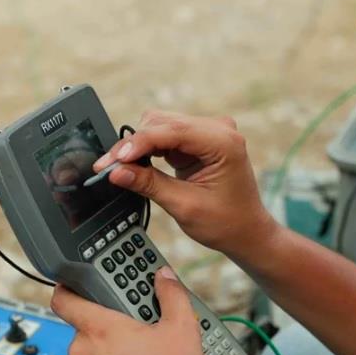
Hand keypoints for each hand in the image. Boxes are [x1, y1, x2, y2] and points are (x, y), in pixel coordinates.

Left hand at [50, 267, 206, 354]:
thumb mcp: (182, 328)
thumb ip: (171, 295)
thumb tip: (165, 278)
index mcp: (99, 328)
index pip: (63, 299)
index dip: (65, 288)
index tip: (73, 285)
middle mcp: (83, 353)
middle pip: (85, 328)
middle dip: (107, 326)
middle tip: (134, 327)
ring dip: (109, 354)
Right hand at [94, 110, 276, 255]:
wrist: (246, 231)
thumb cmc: (226, 222)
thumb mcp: (184, 206)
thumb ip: (149, 184)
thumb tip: (117, 172)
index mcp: (223, 142)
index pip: (171, 131)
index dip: (138, 143)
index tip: (114, 160)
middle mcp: (217, 130)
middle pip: (161, 122)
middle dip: (133, 144)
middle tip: (109, 168)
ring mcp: (207, 133)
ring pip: (158, 126)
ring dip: (137, 146)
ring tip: (119, 169)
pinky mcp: (197, 142)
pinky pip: (164, 137)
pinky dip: (147, 150)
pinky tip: (134, 166)